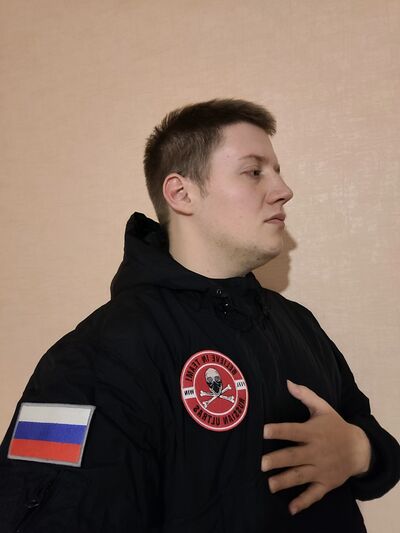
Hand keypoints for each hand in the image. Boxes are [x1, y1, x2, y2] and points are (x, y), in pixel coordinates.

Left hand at [261, 380, 371, 515]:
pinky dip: (303, 502)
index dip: (279, 430)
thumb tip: (287, 382)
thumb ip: (305, 395)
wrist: (359, 448)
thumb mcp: (323, 408)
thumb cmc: (335, 425)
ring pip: (301, 476)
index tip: (264, 431)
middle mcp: (316, 451)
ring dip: (285, 481)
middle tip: (261, 463)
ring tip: (269, 484)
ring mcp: (321, 469)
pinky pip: (314, 494)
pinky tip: (291, 508)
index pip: (294, 431)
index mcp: (313, 432)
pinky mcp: (326, 483)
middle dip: (278, 460)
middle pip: (294, 456)